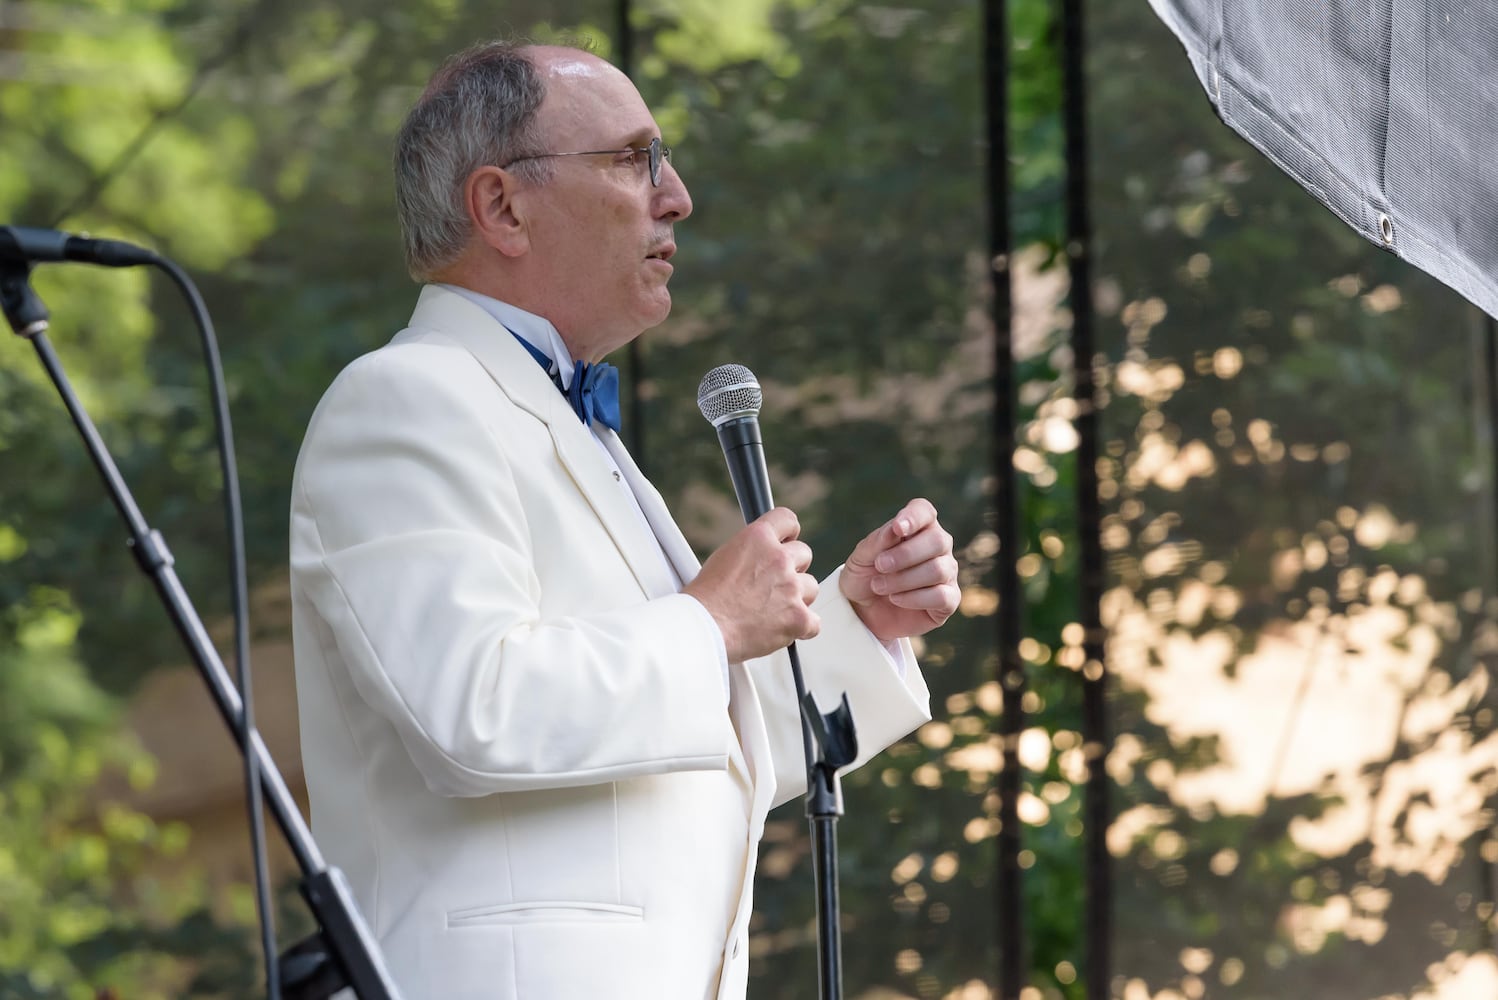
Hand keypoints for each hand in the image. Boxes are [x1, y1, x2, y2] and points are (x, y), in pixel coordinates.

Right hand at [684, 507, 819, 662]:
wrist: (704, 627)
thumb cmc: (705, 599)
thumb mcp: (723, 558)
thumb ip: (751, 554)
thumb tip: (760, 559)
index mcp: (758, 538)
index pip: (787, 520)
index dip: (789, 533)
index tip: (788, 541)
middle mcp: (778, 559)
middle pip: (804, 554)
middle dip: (793, 568)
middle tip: (776, 584)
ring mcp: (791, 588)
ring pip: (811, 587)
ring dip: (797, 598)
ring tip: (774, 610)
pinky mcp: (798, 617)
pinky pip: (814, 622)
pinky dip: (801, 627)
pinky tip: (783, 628)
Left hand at [840, 498, 958, 642]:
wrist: (863, 612)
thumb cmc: (865, 577)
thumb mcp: (861, 557)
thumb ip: (878, 541)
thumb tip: (896, 528)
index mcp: (917, 528)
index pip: (924, 512)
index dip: (914, 517)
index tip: (898, 528)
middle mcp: (938, 546)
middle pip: (938, 540)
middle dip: (905, 555)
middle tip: (880, 566)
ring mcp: (947, 572)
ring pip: (938, 570)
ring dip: (903, 579)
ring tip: (879, 586)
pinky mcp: (949, 599)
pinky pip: (941, 596)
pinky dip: (914, 598)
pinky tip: (895, 599)